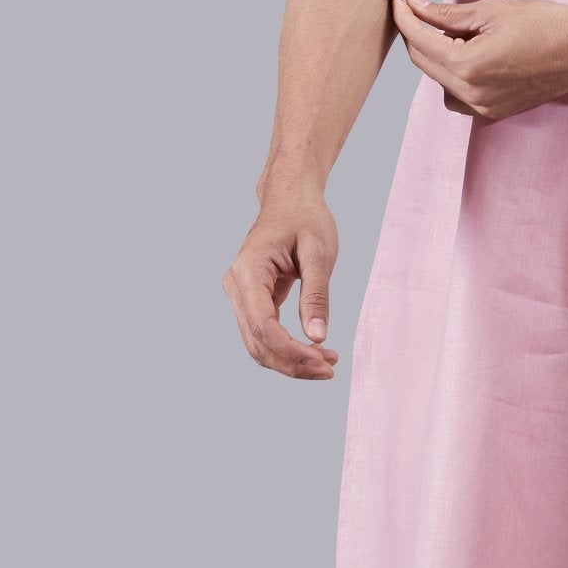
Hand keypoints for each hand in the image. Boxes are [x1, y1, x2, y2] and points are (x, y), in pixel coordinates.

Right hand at [223, 184, 340, 378]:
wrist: (290, 198)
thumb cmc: (306, 218)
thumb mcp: (319, 253)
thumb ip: (317, 295)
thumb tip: (318, 337)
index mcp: (248, 270)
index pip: (262, 325)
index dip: (290, 350)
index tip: (322, 361)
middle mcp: (236, 286)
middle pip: (257, 341)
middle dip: (292, 363)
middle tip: (330, 370)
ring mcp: (240, 294)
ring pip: (258, 344)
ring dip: (290, 361)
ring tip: (327, 365)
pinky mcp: (252, 300)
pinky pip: (264, 334)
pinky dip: (287, 348)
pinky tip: (315, 352)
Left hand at [392, 0, 567, 120]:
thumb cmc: (547, 25)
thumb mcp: (492, 10)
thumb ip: (448, 13)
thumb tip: (418, 8)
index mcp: (467, 66)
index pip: (419, 41)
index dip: (405, 17)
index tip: (401, 0)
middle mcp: (471, 94)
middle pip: (424, 63)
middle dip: (417, 35)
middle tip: (419, 10)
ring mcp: (483, 108)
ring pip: (439, 82)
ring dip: (436, 57)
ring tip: (454, 34)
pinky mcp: (495, 112)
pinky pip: (459, 97)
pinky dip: (455, 77)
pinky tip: (470, 55)